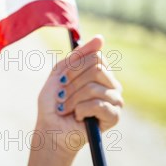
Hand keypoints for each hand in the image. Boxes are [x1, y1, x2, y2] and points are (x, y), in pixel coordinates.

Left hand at [36, 35, 123, 156]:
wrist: (51, 128)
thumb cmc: (54, 101)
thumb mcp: (60, 73)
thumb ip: (78, 56)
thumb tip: (101, 38)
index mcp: (99, 71)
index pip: (96, 56)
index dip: (75, 67)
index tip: (62, 79)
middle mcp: (111, 83)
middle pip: (97, 69)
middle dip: (73, 83)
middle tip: (62, 95)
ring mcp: (115, 99)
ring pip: (94, 88)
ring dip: (72, 98)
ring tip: (65, 108)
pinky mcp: (114, 116)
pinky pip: (99, 104)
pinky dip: (81, 110)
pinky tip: (77, 116)